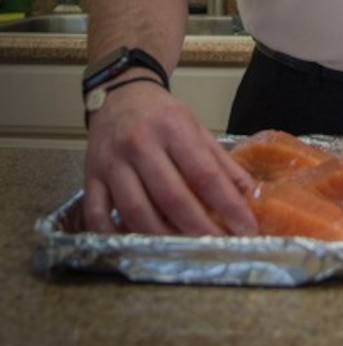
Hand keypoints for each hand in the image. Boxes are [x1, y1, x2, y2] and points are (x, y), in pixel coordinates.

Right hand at [83, 80, 257, 235]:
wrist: (120, 95)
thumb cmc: (162, 115)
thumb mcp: (196, 128)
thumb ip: (221, 162)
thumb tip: (249, 194)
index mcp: (173, 128)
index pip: (204, 173)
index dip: (228, 205)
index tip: (246, 228)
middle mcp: (141, 144)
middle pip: (171, 196)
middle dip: (199, 228)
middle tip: (220, 246)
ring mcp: (112, 162)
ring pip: (136, 211)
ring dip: (163, 237)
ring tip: (186, 251)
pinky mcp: (90, 176)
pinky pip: (98, 215)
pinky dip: (115, 236)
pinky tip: (137, 245)